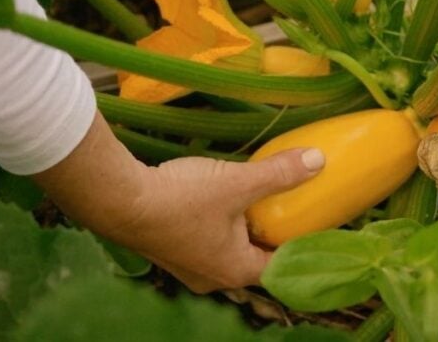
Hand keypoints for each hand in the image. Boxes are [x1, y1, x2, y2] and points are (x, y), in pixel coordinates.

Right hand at [116, 148, 324, 291]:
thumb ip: (278, 173)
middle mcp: (212, 277)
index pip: (281, 266)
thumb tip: (318, 161)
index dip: (299, 244)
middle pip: (254, 258)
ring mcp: (188, 266)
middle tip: (288, 206)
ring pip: (228, 249)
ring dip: (242, 227)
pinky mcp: (171, 250)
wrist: (118, 200)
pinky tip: (220, 198)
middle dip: (270, 233)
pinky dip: (219, 223)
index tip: (312, 220)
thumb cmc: (180, 199)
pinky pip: (206, 240)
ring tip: (257, 200)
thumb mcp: (237, 183)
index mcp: (235, 270)